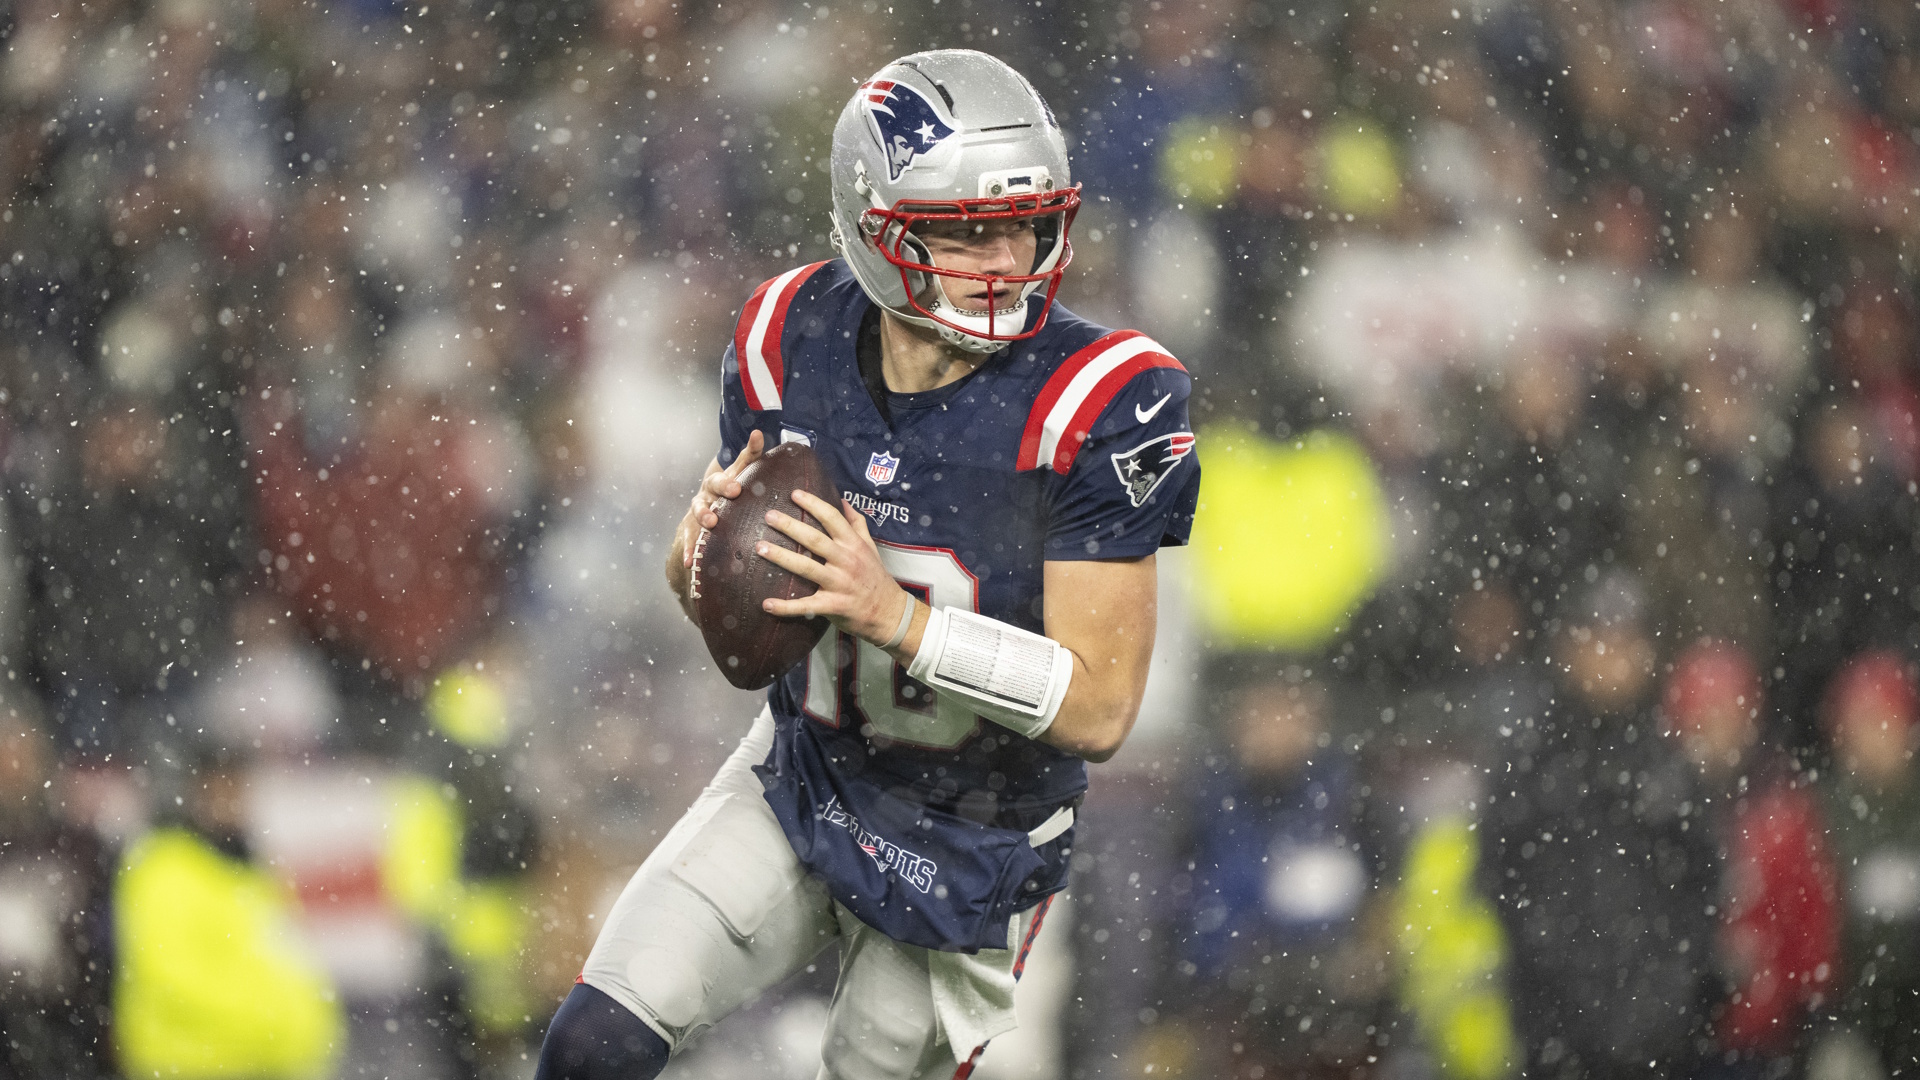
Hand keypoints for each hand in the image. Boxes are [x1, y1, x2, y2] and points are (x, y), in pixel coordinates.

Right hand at [678, 429, 764, 569]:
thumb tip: (757, 433)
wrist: (712, 494)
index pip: (721, 480)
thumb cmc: (733, 482)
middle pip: (705, 498)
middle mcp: (705, 495)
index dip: (727, 484)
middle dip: (710, 507)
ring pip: (695, 517)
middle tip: (716, 516)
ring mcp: (697, 511)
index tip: (736, 489)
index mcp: (718, 481)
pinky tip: (687, 563)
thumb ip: (751, 453)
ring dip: (699, 526)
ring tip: (706, 531)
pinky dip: (688, 550)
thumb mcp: (742, 469)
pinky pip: (689, 539)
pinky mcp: (692, 528)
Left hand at [756, 489, 912, 645]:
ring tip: (760, 548)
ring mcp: (839, 584)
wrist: (889, 612)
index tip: (794, 494)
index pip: (832, 518)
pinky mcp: (833, 606)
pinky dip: (785, 606)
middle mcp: (846, 561)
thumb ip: (856, 523)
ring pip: (806, 568)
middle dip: (790, 526)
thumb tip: (843, 500)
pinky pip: (805, 606)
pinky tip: (766, 604)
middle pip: (814, 539)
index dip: (813, 504)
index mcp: (853, 544)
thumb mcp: (870, 546)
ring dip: (781, 557)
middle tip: (769, 515)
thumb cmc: (876, 577)